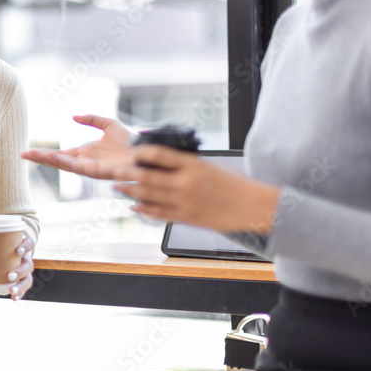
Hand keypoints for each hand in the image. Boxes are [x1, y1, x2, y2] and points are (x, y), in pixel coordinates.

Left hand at [0, 236, 34, 300]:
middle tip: (9, 276)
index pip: (29, 243)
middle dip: (20, 271)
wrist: (5, 258)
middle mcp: (25, 260)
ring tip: (11, 290)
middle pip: (29, 265)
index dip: (26, 246)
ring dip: (21, 285)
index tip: (18, 251)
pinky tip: (14, 298)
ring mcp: (25, 272)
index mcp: (20, 248)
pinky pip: (24, 289)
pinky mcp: (23, 281)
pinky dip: (20, 294)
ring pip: (28, 279)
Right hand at [22, 115, 133, 179]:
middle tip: (23, 155)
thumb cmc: (131, 140)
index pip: (61, 154)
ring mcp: (90, 168)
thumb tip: (73, 116)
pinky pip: (77, 168)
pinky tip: (53, 157)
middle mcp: (85, 162)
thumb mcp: (108, 124)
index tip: (29, 151)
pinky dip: (64, 162)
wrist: (146, 148)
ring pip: (64, 165)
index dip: (45, 153)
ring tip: (33, 155)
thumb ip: (91, 119)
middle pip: (58, 161)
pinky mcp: (97, 172)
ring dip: (48, 160)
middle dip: (40, 158)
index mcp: (86, 152)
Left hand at [113, 144, 279, 233]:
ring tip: (119, 187)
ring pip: (150, 196)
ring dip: (131, 191)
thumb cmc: (234, 184)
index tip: (131, 152)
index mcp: (193, 165)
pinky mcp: (187, 218)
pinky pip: (160, 213)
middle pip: (148, 176)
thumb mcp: (209, 166)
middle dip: (128, 174)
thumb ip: (185, 165)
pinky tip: (135, 206)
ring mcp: (186, 202)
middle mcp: (186, 182)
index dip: (140, 152)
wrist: (254, 206)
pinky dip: (144, 209)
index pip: (159, 154)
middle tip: (116, 172)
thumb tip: (160, 161)